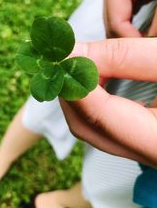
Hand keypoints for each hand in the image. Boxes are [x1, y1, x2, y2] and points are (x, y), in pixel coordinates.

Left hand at [60, 38, 156, 167]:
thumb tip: (76, 52)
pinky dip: (91, 100)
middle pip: (87, 127)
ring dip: (78, 95)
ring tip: (76, 64)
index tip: (60, 54)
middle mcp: (148, 155)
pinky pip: (103, 124)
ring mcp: (141, 149)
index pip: (99, 116)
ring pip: (91, 128)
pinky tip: (93, 78)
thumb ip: (125, 58)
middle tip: (64, 57)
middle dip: (70, 91)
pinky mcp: (139, 139)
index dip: (75, 81)